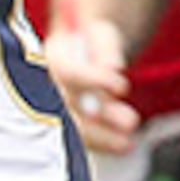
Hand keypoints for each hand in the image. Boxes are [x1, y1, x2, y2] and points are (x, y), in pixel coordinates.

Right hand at [44, 17, 140, 154]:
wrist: (83, 50)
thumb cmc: (92, 40)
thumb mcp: (102, 35)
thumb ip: (105, 49)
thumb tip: (114, 67)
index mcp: (52, 57)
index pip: (67, 72)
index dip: (93, 80)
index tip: (123, 86)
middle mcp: (48, 85)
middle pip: (68, 106)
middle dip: (99, 115)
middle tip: (131, 121)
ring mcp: (55, 107)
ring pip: (74, 127)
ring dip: (103, 137)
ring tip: (129, 142)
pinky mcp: (67, 124)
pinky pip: (81, 139)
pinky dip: (104, 144)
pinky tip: (126, 146)